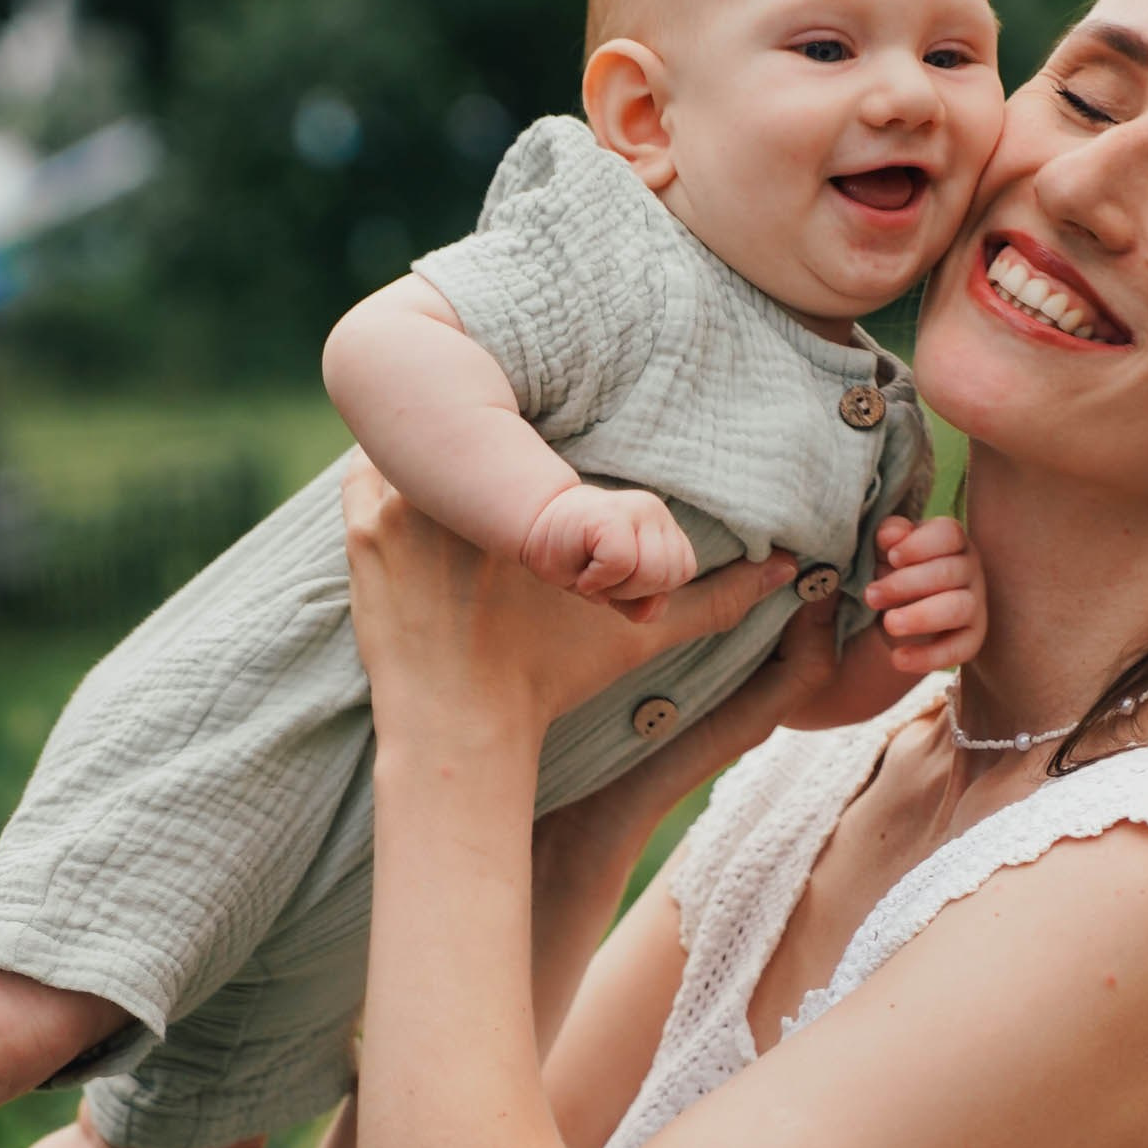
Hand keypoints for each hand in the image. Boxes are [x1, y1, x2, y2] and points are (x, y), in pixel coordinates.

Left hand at [343, 455, 795, 749]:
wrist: (458, 731)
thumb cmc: (549, 680)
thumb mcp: (634, 633)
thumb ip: (712, 597)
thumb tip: (787, 569)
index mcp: (527, 488)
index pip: (526, 419)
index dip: (534, 419)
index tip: (543, 435)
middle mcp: (455, 482)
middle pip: (467, 417)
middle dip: (483, 422)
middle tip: (501, 442)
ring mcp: (393, 504)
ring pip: (409, 440)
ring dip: (429, 446)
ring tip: (458, 467)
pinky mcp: (360, 534)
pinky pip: (366, 477)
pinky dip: (387, 481)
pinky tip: (417, 504)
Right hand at [519, 482, 699, 616]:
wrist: (533, 529)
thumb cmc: (576, 558)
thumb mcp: (616, 589)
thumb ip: (643, 603)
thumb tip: (653, 609)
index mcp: (664, 527)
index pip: (683, 570)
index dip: (651, 587)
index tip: (618, 577)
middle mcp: (656, 512)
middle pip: (671, 574)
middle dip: (634, 589)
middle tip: (602, 576)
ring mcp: (637, 509)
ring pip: (653, 572)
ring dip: (618, 587)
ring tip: (594, 573)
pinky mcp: (612, 515)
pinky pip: (622, 563)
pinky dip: (598, 579)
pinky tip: (582, 571)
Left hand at [862, 514, 987, 675]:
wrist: (879, 626)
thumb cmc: (880, 578)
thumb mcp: (874, 557)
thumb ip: (882, 540)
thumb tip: (891, 533)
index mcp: (946, 541)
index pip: (948, 533)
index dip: (920, 544)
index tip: (891, 557)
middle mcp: (967, 569)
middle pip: (950, 570)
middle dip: (907, 584)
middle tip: (871, 596)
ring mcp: (973, 604)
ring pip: (960, 607)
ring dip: (921, 616)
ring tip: (889, 624)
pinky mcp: (970, 640)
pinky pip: (960, 649)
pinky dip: (929, 656)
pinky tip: (898, 659)